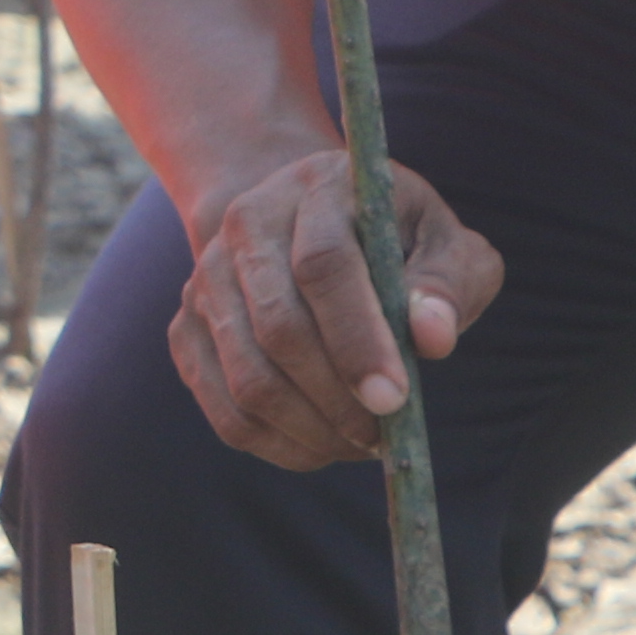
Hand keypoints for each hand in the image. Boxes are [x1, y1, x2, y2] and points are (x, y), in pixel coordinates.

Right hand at [170, 146, 506, 469]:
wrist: (304, 222)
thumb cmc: (393, 240)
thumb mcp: (444, 242)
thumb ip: (449, 282)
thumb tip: (433, 338)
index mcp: (315, 189)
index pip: (322, 265)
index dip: (357, 339)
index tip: (394, 399)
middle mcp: (245, 226)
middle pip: (277, 327)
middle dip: (336, 397)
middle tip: (383, 434)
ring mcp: (205, 279)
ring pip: (246, 376)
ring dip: (310, 428)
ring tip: (361, 443)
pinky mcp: (186, 329)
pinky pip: (224, 408)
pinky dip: (277, 444)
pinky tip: (324, 446)